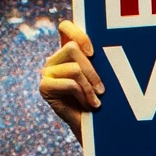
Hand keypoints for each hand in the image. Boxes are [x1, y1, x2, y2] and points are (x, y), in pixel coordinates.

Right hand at [39, 20, 103, 140]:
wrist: (93, 128)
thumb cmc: (100, 100)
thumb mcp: (100, 75)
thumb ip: (96, 59)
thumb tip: (110, 42)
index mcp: (67, 52)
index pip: (65, 27)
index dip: (79, 34)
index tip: (93, 52)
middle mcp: (54, 60)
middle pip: (73, 48)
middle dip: (92, 71)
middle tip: (101, 90)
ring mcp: (47, 73)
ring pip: (74, 68)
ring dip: (89, 87)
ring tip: (95, 101)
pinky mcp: (44, 87)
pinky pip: (70, 84)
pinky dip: (83, 96)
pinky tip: (87, 106)